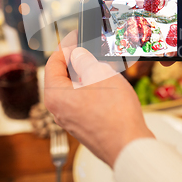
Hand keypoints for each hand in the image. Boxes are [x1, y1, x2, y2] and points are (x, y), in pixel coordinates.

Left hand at [44, 31, 153, 167]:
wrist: (129, 145)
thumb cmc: (113, 114)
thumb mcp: (99, 73)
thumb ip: (84, 60)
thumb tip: (78, 54)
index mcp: (55, 95)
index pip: (53, 62)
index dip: (65, 45)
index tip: (76, 36)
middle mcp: (59, 109)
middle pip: (63, 76)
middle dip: (78, 60)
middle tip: (91, 48)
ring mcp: (72, 120)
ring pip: (76, 89)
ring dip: (88, 75)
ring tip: (104, 64)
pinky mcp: (85, 126)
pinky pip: (85, 101)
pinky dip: (94, 89)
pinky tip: (109, 84)